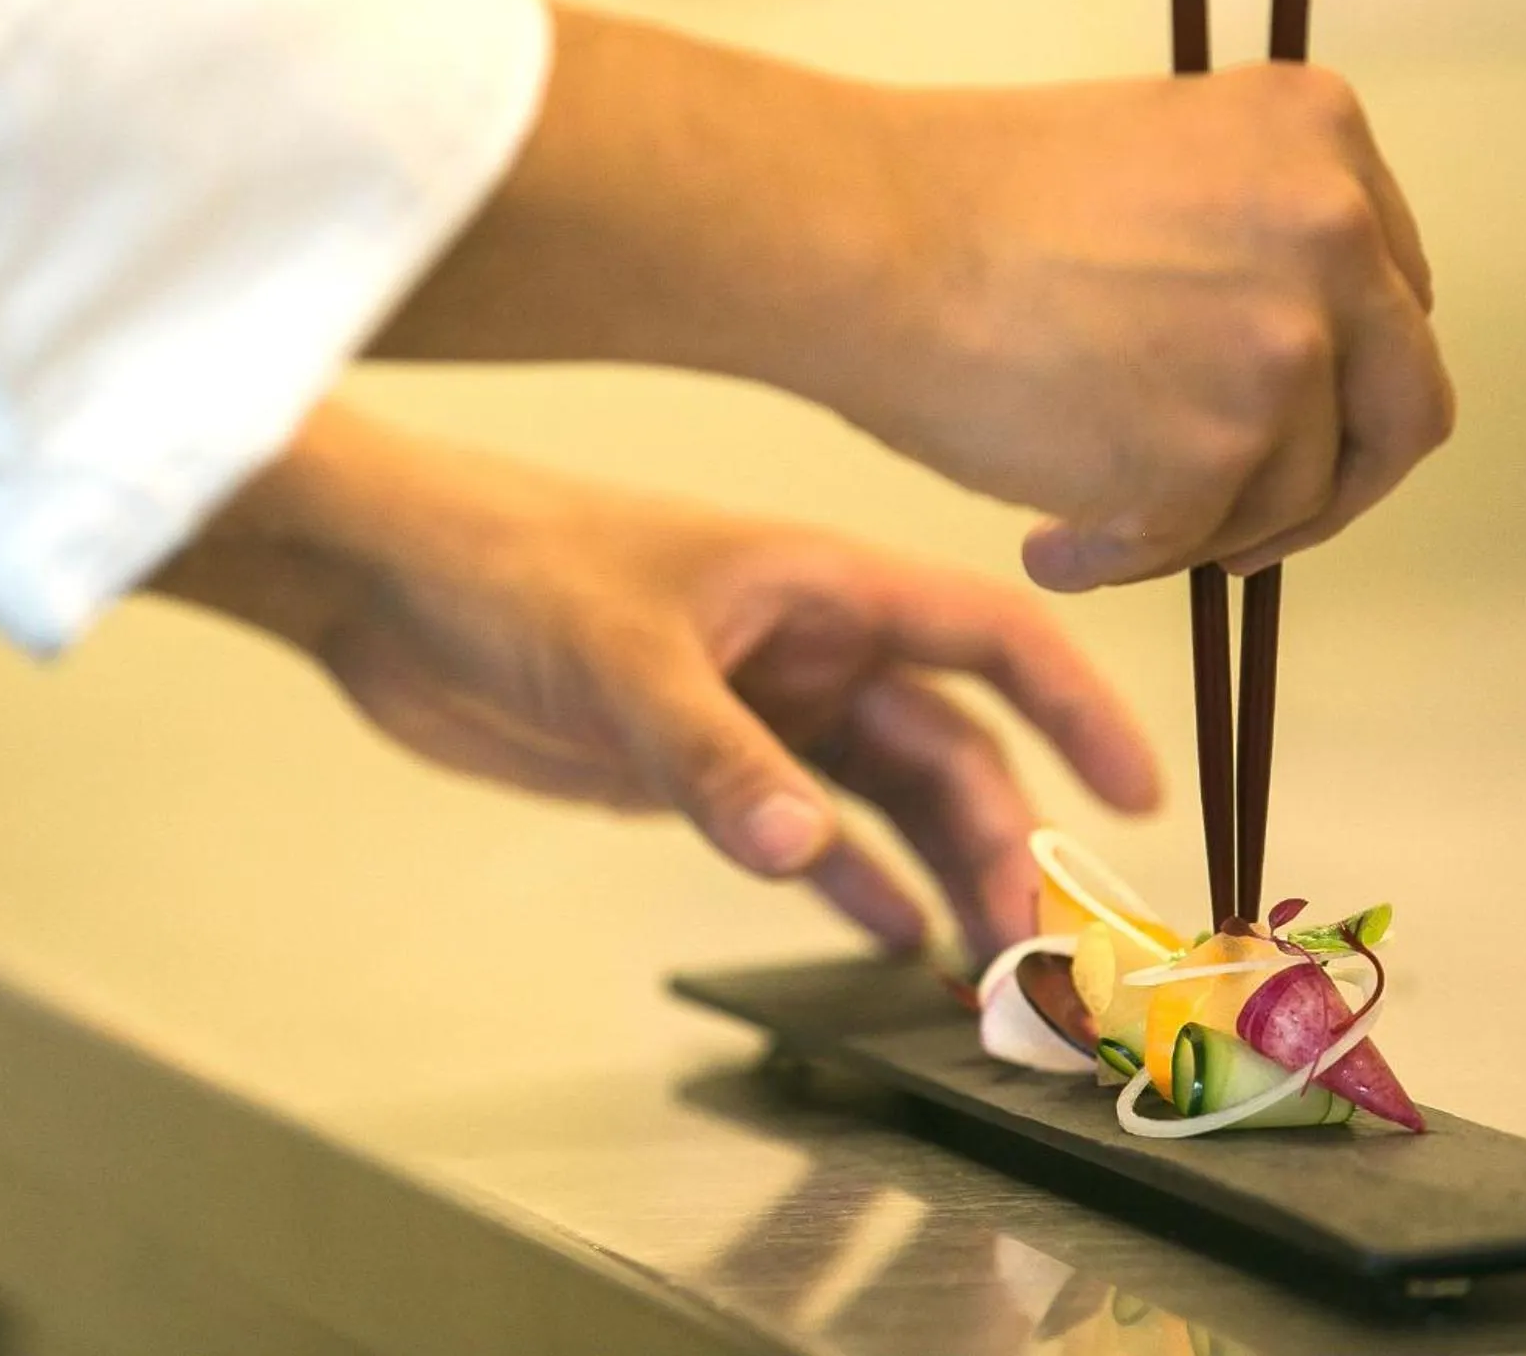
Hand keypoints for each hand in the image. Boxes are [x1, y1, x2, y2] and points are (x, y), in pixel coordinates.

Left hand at [154, 408, 1159, 954]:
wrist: (387, 583)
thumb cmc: (508, 566)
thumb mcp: (619, 660)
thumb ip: (711, 759)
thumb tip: (806, 852)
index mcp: (821, 586)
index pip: (991, 635)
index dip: (1078, 707)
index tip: (1137, 797)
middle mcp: (810, 647)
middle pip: (949, 743)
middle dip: (1001, 835)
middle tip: (1030, 942)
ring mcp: (760, 708)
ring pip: (886, 794)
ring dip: (937, 868)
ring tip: (979, 959)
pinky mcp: (702, 763)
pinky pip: (807, 829)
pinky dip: (850, 878)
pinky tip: (885, 933)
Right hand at [846, 64, 1450, 588]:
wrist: (861, 237)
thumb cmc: (955, 200)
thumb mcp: (1154, 157)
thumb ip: (1244, 233)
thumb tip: (1274, 359)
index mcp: (1321, 136)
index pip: (1396, 298)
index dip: (1340, 380)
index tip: (1286, 425)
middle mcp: (1334, 234)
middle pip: (1402, 409)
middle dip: (1331, 487)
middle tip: (1256, 532)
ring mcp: (1282, 350)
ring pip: (1291, 496)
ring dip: (1201, 530)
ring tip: (1085, 526)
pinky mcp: (1213, 456)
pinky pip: (1188, 547)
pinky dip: (1118, 562)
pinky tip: (1051, 545)